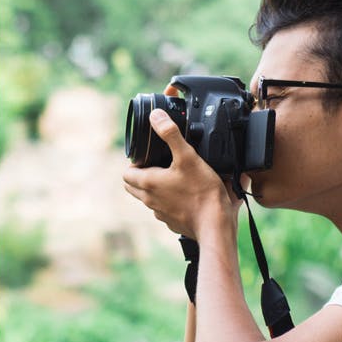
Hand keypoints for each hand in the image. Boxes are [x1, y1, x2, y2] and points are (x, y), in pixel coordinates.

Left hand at [122, 109, 241, 240]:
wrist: (215, 224)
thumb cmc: (202, 192)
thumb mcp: (187, 156)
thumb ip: (170, 134)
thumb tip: (156, 116)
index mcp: (148, 183)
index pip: (126, 173)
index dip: (134, 163)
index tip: (148, 157)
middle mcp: (150, 200)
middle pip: (133, 186)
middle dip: (140, 174)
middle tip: (157, 164)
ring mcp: (160, 213)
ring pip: (149, 198)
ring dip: (155, 187)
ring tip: (172, 176)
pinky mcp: (173, 221)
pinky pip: (164, 209)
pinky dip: (169, 200)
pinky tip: (186, 193)